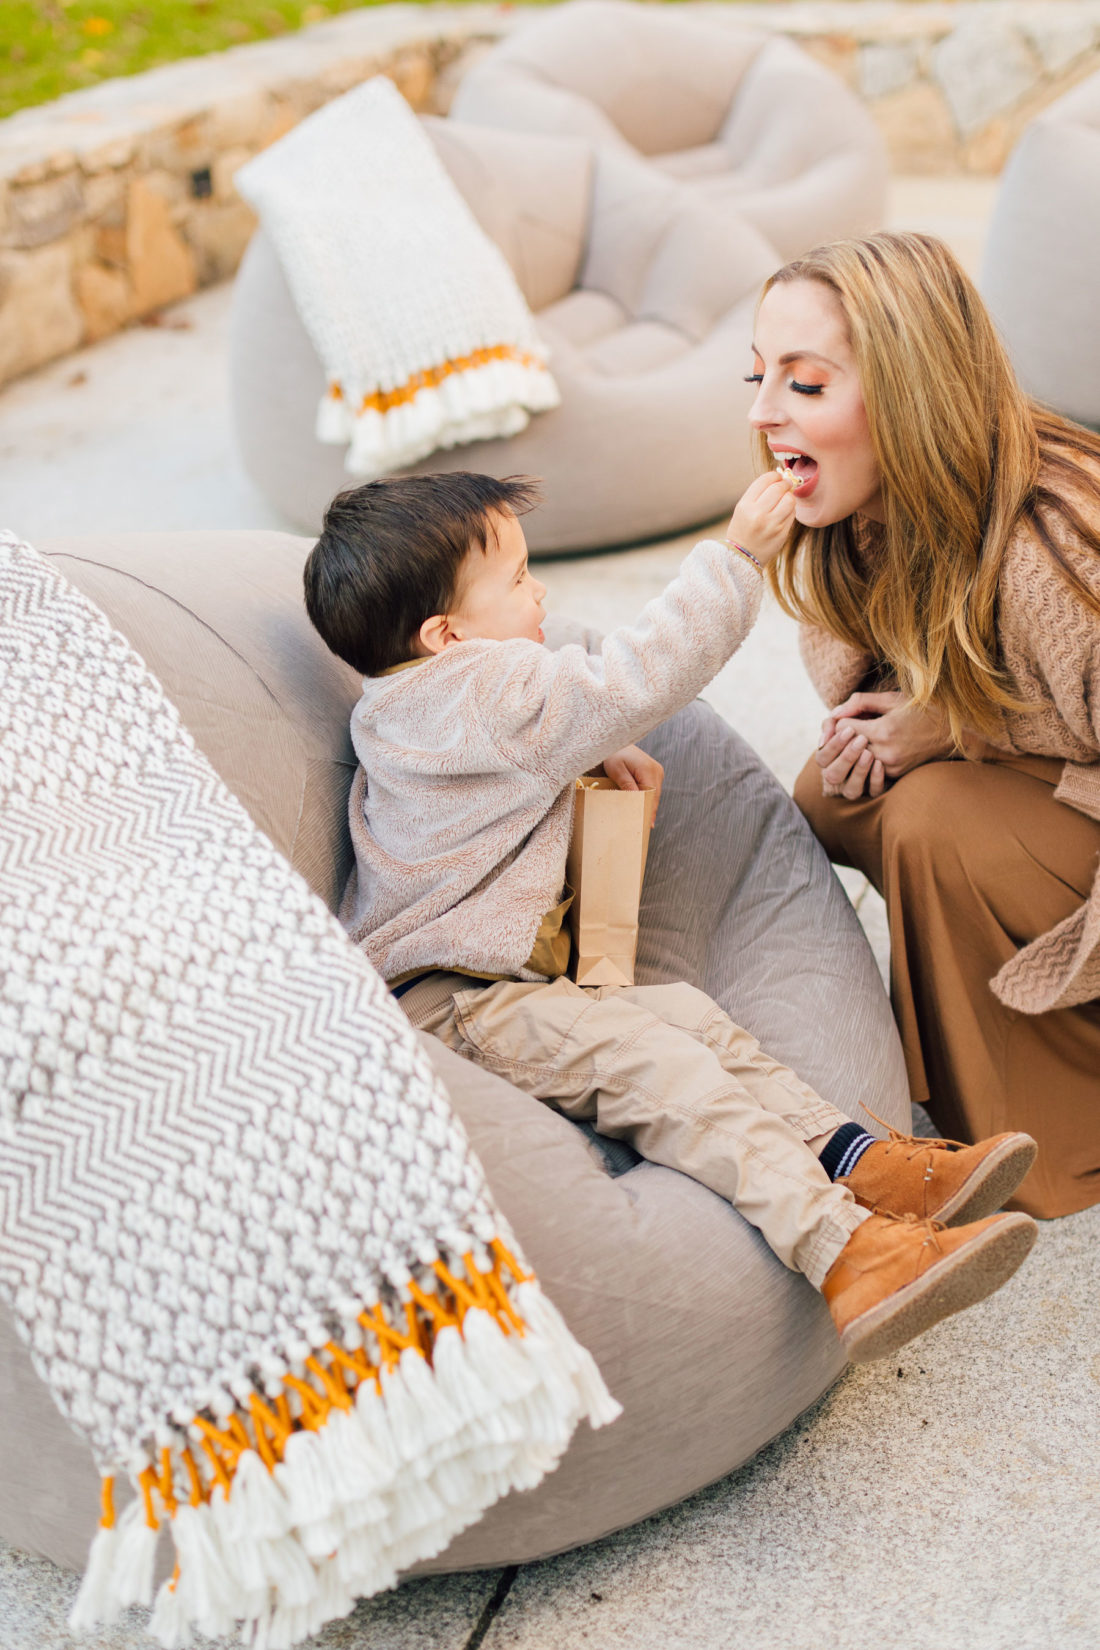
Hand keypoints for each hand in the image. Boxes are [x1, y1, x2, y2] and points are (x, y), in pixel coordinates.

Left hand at [603, 746, 663, 823]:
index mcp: (649, 770)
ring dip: (647, 806)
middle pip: (655, 797)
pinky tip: (640, 810)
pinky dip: (645, 800)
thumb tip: (636, 800)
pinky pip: (650, 791)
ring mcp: (656, 772)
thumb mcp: (617, 770)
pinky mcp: (653, 774)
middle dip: (649, 811)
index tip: (646, 825)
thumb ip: (627, 784)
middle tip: (644, 829)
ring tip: (642, 823)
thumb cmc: (612, 754)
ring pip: (653, 795)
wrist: (614, 743)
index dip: (649, 811)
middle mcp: (656, 771)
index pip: (652, 796)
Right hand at [725, 468, 799, 567]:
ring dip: (789, 496)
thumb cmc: (743, 529)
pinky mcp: (782, 533)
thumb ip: (758, 493)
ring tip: (785, 499)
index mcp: (745, 505)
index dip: (774, 475)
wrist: (742, 557)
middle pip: (779, 488)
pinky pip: (792, 514)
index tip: (777, 476)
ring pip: (789, 500)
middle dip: (785, 483)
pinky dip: (790, 510)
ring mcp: (771, 525)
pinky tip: (784, 512)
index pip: (765, 481)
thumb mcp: (742, 509)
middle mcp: (758, 514)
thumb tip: (779, 478)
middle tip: (786, 484)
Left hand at [815, 691, 954, 799]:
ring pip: (855, 759)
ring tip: (861, 736)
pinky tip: (873, 746)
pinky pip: (868, 768)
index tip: (849, 715)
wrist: (950, 734)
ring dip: (853, 748)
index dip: (841, 720)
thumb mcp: (891, 699)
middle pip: (845, 746)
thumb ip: (860, 702)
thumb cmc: (920, 710)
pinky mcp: (894, 775)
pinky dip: (866, 758)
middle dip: (843, 735)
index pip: (842, 728)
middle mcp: (885, 752)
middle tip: (849, 725)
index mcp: (883, 731)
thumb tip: (834, 712)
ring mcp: (889, 767)